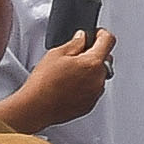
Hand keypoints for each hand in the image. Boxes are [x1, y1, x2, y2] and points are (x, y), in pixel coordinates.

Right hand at [0, 28, 114, 128]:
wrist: (35, 108)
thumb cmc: (43, 83)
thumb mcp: (56, 54)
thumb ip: (74, 42)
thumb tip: (82, 37)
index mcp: (93, 62)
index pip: (108, 40)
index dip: (101, 34)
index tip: (95, 34)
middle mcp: (99, 78)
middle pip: (106, 59)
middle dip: (95, 54)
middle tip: (77, 55)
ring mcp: (95, 93)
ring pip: (100, 75)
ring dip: (91, 71)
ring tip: (69, 74)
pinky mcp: (90, 104)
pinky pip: (94, 90)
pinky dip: (87, 86)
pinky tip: (70, 86)